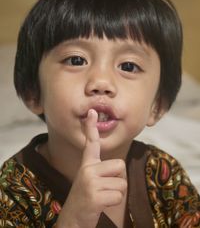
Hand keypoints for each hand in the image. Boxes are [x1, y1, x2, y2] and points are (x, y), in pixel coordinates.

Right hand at [56, 109, 126, 227]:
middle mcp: (87, 169)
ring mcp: (90, 181)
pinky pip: (118, 195)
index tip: (92, 112)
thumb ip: (101, 170)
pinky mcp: (94, 195)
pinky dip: (113, 203)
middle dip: (117, 178)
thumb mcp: (90, 181)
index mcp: (87, 165)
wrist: (72, 221)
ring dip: (116, 193)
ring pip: (122, 182)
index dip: (91, 127)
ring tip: (102, 197)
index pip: (91, 143)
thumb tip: (119, 165)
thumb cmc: (85, 200)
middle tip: (105, 188)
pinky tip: (101, 205)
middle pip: (120, 165)